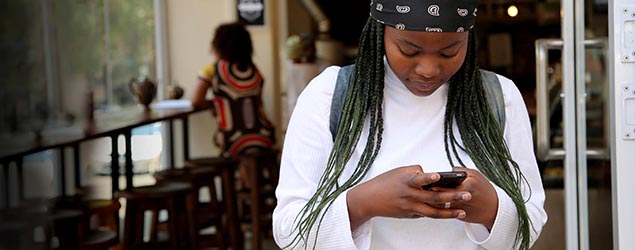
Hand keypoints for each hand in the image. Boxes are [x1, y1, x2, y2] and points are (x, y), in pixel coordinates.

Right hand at [346, 165, 467, 229]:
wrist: (370, 200)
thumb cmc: (384, 183)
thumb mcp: (398, 172)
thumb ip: (415, 171)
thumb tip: (429, 173)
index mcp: (406, 182)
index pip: (419, 179)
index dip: (429, 177)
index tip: (438, 176)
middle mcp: (410, 196)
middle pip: (434, 197)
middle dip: (453, 196)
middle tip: (467, 195)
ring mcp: (411, 207)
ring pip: (433, 212)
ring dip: (450, 212)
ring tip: (462, 211)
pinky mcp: (410, 214)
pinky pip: (427, 214)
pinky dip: (439, 213)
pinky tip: (450, 213)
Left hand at [429, 167, 497, 229]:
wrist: (494, 209)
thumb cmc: (484, 190)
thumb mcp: (476, 176)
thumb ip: (462, 172)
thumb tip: (448, 170)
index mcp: (468, 184)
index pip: (447, 181)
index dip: (434, 180)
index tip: (425, 178)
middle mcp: (463, 196)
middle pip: (441, 193)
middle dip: (430, 190)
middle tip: (421, 187)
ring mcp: (461, 207)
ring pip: (441, 204)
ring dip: (432, 200)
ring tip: (424, 195)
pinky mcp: (459, 216)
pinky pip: (445, 211)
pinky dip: (438, 208)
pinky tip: (431, 204)